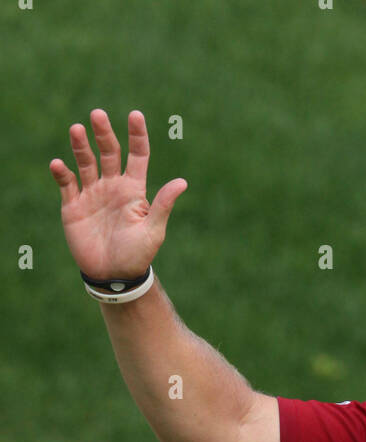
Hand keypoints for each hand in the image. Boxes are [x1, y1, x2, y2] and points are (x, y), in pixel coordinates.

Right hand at [49, 109, 186, 280]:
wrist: (113, 277)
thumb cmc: (137, 256)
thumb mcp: (153, 231)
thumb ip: (162, 205)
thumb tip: (182, 182)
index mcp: (134, 189)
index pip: (137, 155)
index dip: (137, 135)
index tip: (135, 115)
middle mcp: (112, 186)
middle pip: (109, 152)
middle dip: (104, 133)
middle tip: (98, 115)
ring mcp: (92, 194)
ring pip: (86, 161)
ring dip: (81, 146)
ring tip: (77, 129)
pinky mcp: (73, 205)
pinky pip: (67, 183)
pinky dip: (62, 173)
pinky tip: (59, 165)